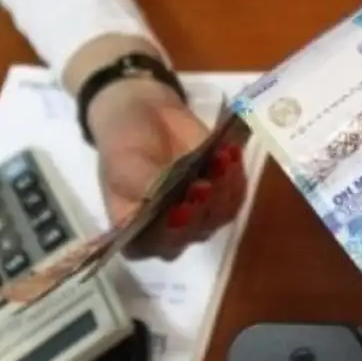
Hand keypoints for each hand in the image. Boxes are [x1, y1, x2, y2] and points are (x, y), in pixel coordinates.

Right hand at [87, 78, 246, 259]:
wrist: (146, 116)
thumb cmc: (125, 145)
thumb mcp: (124, 164)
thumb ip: (144, 187)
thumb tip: (168, 203)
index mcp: (137, 234)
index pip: (156, 244)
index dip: (171, 232)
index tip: (181, 208)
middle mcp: (170, 234)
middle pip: (194, 232)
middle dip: (203, 206)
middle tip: (204, 181)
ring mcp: (200, 216)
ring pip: (220, 215)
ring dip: (223, 187)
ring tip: (220, 158)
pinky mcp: (222, 196)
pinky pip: (236, 195)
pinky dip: (236, 175)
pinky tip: (230, 154)